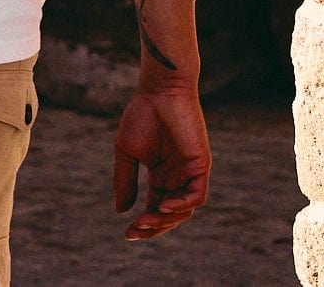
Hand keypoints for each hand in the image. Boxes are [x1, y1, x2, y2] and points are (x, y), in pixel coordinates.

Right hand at [113, 85, 210, 241]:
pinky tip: (163, 206)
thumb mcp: (126, 152)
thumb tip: (122, 212)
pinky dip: (182, 205)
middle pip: (170, 215)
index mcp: (161, 175)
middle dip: (153, 227)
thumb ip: (125, 180)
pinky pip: (197, 195)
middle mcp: (178, 176)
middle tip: (135, 231)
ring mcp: (190, 171)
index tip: (126, 233)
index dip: (144, 225)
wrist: (160, 89)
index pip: (156, 209)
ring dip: (165, 220)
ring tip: (146, 220)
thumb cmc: (143, 114)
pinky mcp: (201, 164)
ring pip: (184, 210)